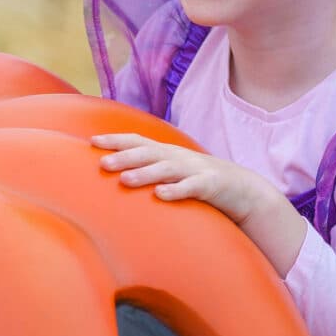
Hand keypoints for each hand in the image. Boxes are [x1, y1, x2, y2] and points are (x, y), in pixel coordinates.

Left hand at [94, 132, 306, 274]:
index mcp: (167, 153)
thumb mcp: (173, 172)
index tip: (92, 141)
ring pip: (167, 169)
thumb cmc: (199, 182)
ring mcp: (194, 170)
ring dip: (145, 174)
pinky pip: (191, 188)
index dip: (116, 140)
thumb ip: (149, 170)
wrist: (243, 190)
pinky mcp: (210, 186)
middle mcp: (178, 158)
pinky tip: (161, 196)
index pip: (138, 141)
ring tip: (124, 180)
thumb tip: (115, 175)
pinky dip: (176, 191)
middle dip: (124, 156)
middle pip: (148, 153)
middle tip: (101, 163)